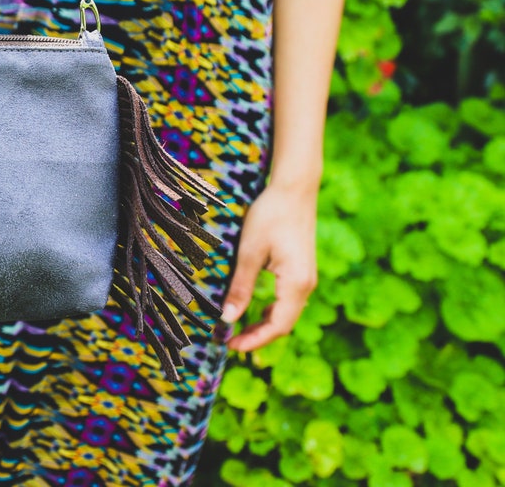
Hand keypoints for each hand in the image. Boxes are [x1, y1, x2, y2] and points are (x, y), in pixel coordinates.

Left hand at [221, 182, 318, 351]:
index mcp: (296, 284)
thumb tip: (228, 319)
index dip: (255, 340)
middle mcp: (306, 285)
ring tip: (238, 331)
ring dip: (264, 324)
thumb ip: (241, 287)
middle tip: (230, 343)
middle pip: (284, 323)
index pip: (278, 325)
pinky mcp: (301, 270)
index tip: (231, 346)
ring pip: (286, 312)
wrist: (294, 189)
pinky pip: (287, 300)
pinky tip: (253, 311)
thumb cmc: (271, 216)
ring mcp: (306, 278)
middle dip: (258, 336)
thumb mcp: (249, 252)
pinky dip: (270, 311)